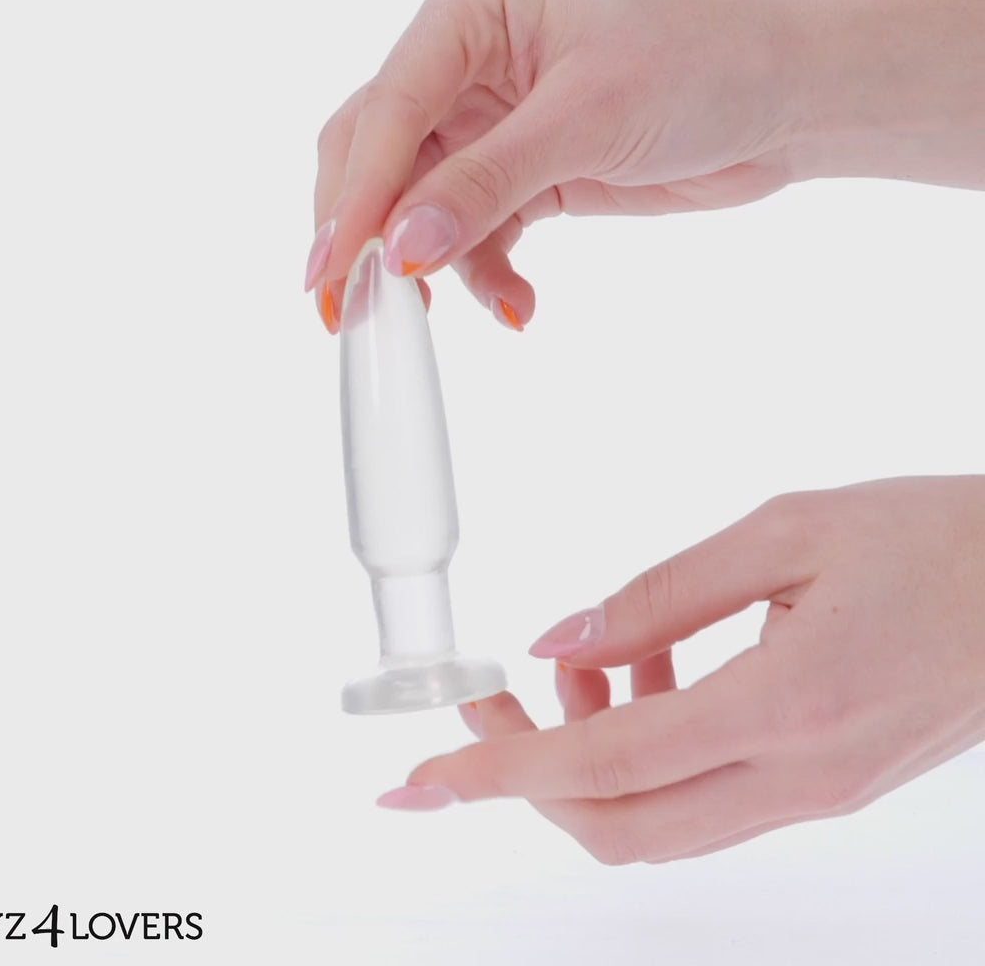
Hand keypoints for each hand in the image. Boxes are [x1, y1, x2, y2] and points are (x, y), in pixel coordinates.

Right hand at [306, 0, 805, 331]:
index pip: (387, 110)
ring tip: (459, 313)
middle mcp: (463, 60)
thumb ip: (485, 184)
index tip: (332, 272)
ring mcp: (486, 121)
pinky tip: (517, 307)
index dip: (355, 197)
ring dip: (434, 266)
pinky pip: (470, 233)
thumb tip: (400, 249)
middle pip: (377, 156)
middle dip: (367, 235)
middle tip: (353, 310)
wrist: (782, 101)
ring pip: (418, 205)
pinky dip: (484, 276)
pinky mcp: (516, 173)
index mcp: (470, 10)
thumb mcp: (587, 119)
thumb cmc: (702, 66)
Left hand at [376, 477, 984, 863]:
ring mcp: (816, 795)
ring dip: (593, 759)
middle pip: (618, 825)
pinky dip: (650, 751)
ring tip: (588, 667)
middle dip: (528, 777)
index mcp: (784, 708)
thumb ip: (660, 594)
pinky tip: (655, 671)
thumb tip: (560, 638)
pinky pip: (708, 798)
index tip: (425, 773)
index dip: (499, 770)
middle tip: (489, 700)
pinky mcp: (827, 784)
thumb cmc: (938, 543)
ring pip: (661, 821)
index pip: (602, 767)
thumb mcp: (787, 533)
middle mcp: (799, 777)